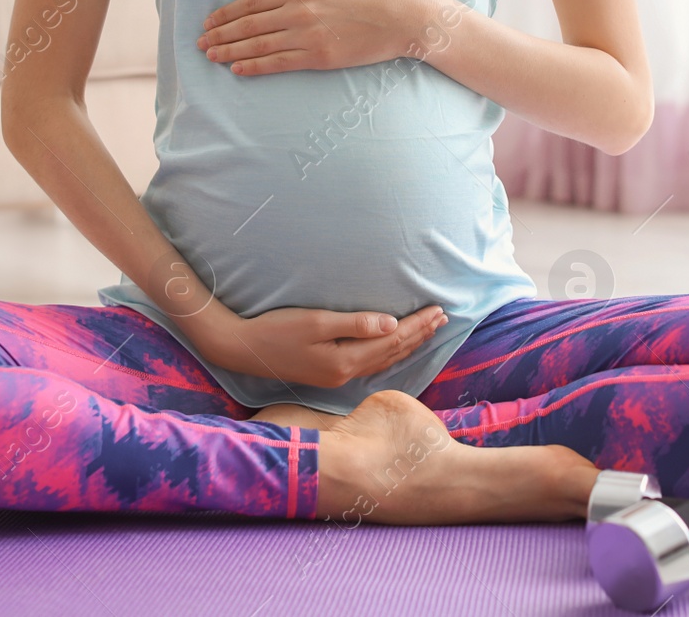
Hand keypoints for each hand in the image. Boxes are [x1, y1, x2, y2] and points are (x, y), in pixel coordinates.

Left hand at [198, 0, 425, 75]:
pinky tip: (237, 69)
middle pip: (248, 25)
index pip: (251, 3)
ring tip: (210, 56)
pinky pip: (279, 63)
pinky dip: (254, 67)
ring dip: (230, 52)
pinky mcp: (319, 58)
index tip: (209, 21)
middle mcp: (298, 12)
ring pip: (258, 46)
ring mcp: (308, 37)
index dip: (226, 13)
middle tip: (200, 42)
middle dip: (220, 34)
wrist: (402, 16)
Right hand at [199, 304, 447, 387]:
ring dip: (409, 345)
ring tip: (429, 331)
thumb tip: (392, 324)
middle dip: (420, 334)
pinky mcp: (329, 373)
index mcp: (346, 361)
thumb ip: (355, 324)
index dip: (418, 326)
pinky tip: (395, 349)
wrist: (244, 349)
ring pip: (385, 360)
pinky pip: (372, 364)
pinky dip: (390, 353)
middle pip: (394, 353)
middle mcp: (346, 373)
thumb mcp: (317, 323)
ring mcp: (338, 376)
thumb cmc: (277, 330)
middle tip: (444, 318)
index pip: (393, 341)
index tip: (439, 310)